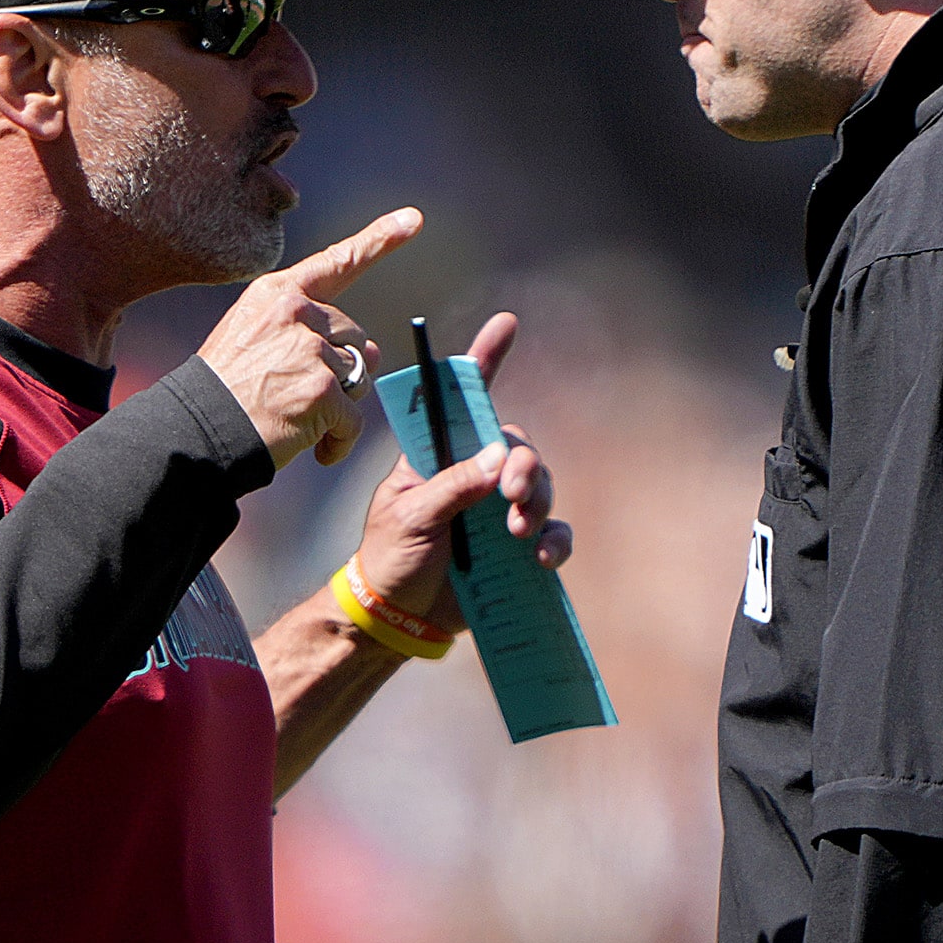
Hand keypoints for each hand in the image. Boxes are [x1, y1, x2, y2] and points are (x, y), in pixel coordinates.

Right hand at [198, 209, 421, 467]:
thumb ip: (315, 336)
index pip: (336, 262)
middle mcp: (296, 313)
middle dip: (338, 369)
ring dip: (337, 404)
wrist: (197, 431)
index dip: (379, 240)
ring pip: (357, 377)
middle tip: (296, 394)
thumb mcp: (258, 342)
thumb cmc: (227, 390)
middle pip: (353, 337)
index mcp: (277, 294)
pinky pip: (352, 419)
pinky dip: (339, 439)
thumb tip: (374, 351)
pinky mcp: (323, 390)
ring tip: (295, 416)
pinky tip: (314, 447)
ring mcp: (310, 350)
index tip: (412, 220)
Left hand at [348, 310, 572, 628]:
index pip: (464, 401)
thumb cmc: (390, 558)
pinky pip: (550, 533)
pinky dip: (553, 542)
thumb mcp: (409, 518)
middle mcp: (473, 475)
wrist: (397, 618)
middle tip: (511, 493)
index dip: (486, 360)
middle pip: (515, 447)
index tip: (506, 323)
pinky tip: (541, 557)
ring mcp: (496, 511)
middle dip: (523, 465)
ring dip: (536, 501)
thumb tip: (497, 458)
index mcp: (439, 456)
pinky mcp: (515, 549)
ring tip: (518, 531)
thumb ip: (451, 487)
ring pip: (539, 486)